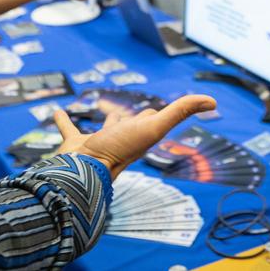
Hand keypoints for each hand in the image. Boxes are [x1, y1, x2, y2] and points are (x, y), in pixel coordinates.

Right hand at [52, 94, 216, 177]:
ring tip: (102, 109)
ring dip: (105, 118)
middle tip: (140, 110)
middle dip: (136, 116)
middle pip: (131, 124)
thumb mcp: (156, 126)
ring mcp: (98, 142)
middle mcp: (121, 138)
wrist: (84, 169)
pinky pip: (69, 128)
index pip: (153, 118)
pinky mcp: (75, 144)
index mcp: (139, 135)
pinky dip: (63, 119)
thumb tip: (213, 101)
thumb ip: (181, 111)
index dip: (160, 112)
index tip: (168, 108)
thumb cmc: (121, 149)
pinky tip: (56, 111)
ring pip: (103, 127)